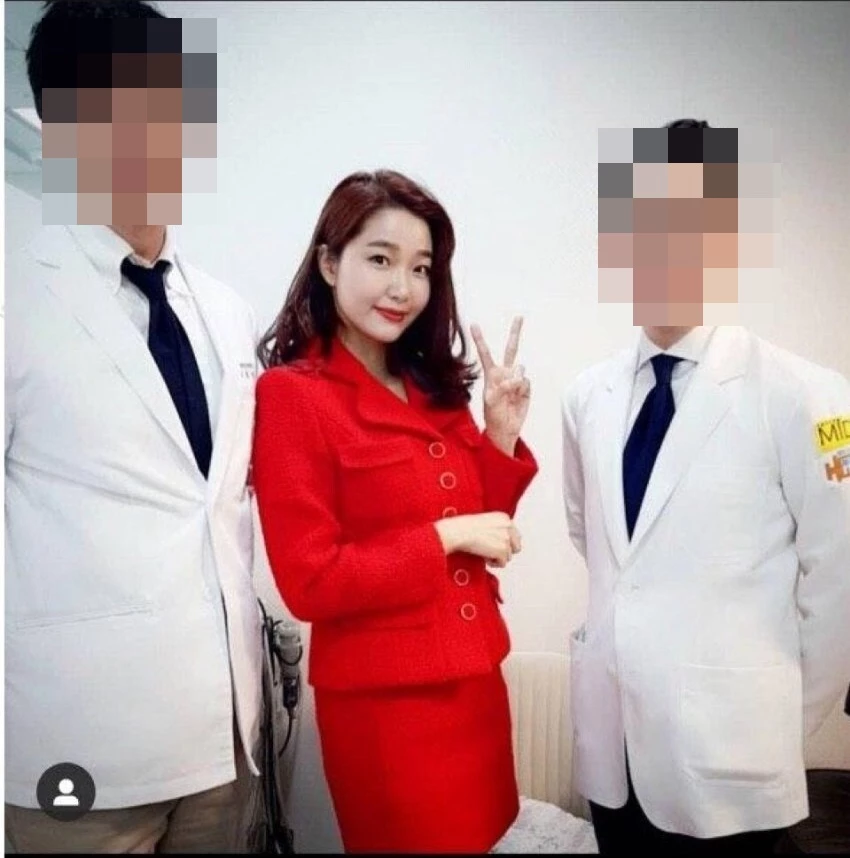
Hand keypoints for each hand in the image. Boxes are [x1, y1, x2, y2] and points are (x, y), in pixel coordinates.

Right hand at [434, 512, 521, 566]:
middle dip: (506, 551)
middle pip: (517, 547)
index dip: (507, 543)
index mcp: (504, 518)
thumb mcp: (485, 522)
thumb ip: (498, 529)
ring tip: (485, 554)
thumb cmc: (465, 527)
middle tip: (493, 553)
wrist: (459, 532)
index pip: (516, 534)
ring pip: (509, 556)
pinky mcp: (502, 550)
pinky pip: (503, 563)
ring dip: (498, 558)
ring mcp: (506, 539)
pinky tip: (485, 559)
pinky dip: (494, 564)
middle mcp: (508, 527)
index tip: (497, 546)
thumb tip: (504, 542)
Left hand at [470, 317, 530, 453]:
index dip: (480, 339)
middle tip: (519, 317)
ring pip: (519, 369)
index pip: (485, 353)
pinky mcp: (526, 387)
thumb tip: (515, 377)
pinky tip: (517, 398)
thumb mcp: (491, 401)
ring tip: (509, 397)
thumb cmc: (493, 415)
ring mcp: (516, 379)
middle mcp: (504, 373)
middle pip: (511, 349)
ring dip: (515, 383)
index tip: (474, 324)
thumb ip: (501, 387)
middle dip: (515, 333)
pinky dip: (522, 390)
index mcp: (491, 374)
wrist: (506, 428)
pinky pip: (526, 382)